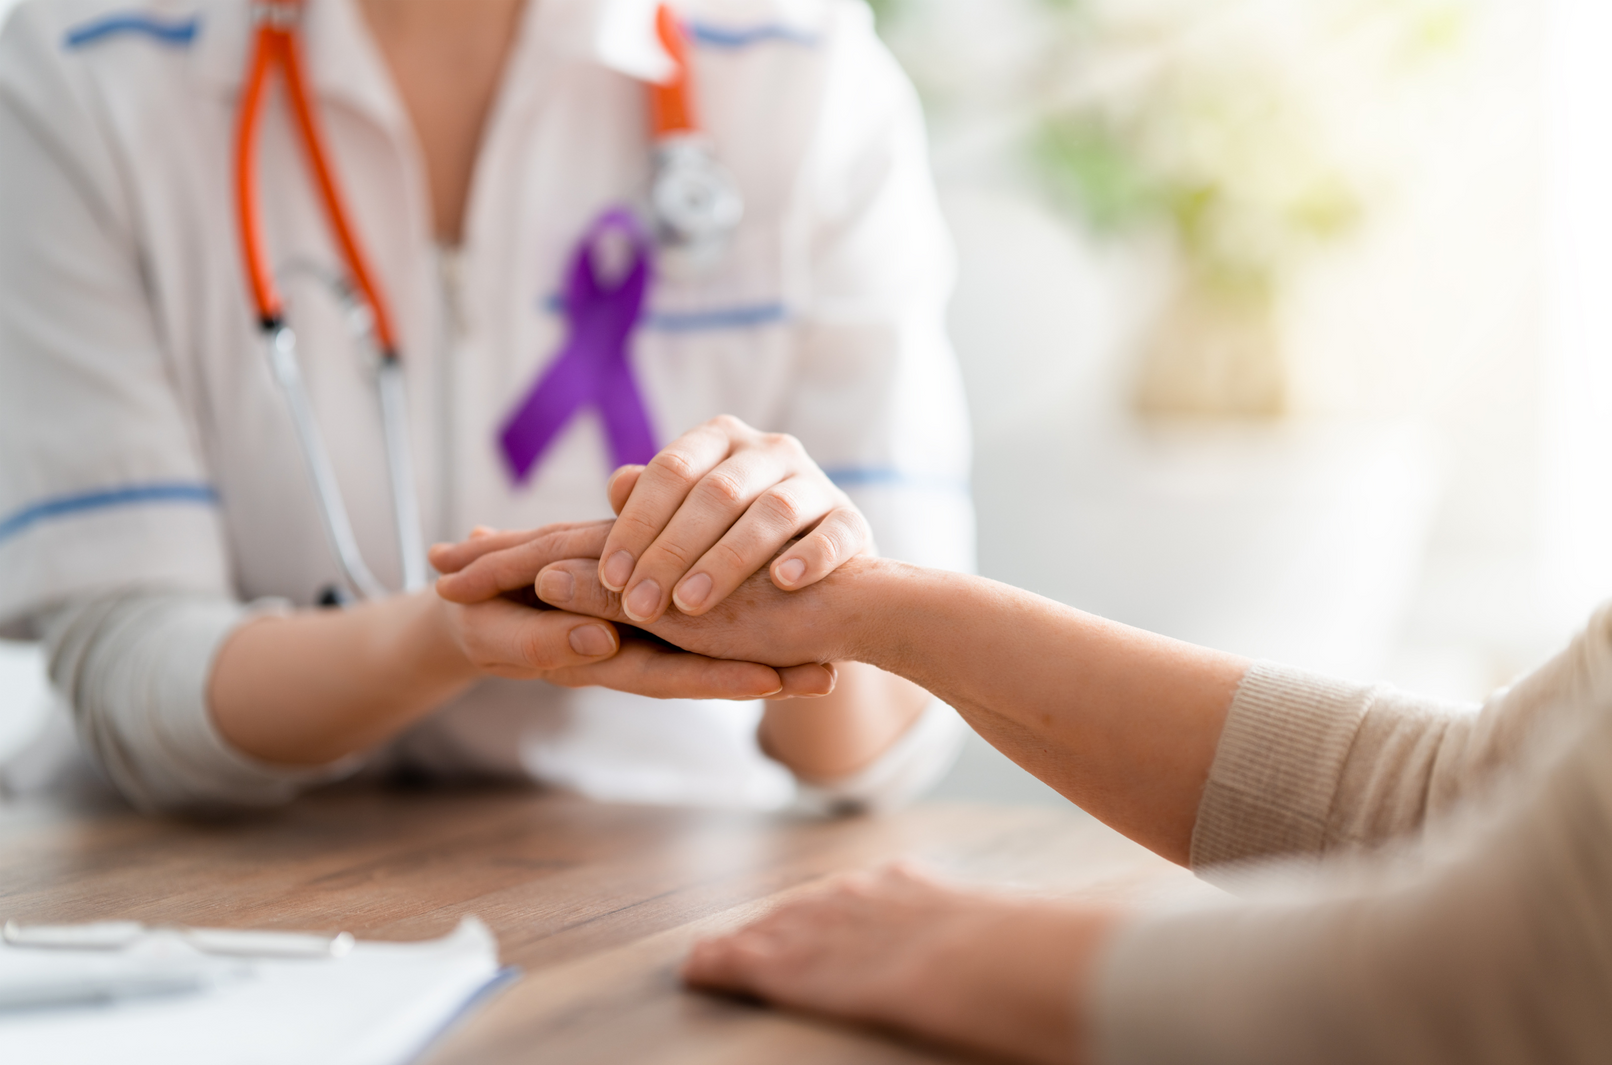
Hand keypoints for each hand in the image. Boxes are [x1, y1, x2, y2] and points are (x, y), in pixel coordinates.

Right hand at [429, 524, 836, 699]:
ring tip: (831, 655)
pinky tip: (789, 606)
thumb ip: (545, 640)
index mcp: (607, 656)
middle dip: (768, 673)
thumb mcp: (502, 635)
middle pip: (709, 663)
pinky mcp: (644, 596)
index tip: (773, 685)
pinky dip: (742, 615)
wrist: (473, 608)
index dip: (720, 678)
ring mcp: (644, 622)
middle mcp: (636, 644)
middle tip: (830, 677)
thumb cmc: (482, 627)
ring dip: (768, 650)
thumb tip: (600, 640)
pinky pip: (699, 610)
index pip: (672, 674)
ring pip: (713, 640)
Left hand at [597, 415, 872, 623]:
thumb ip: (651, 507)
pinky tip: (783, 583)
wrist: (818, 580)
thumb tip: (617, 484)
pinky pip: (834, 533)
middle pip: (717, 493)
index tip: (611, 578)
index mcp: (719, 440)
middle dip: (672, 552)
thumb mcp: (685, 523)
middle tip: (642, 605)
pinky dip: (810, 556)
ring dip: (728, 560)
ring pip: (773, 512)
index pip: (671, 470)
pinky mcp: (852, 520)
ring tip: (691, 606)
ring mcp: (816, 482)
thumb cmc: (730, 545)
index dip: (637, 524)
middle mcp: (769, 450)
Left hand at [682, 862, 1122, 1064]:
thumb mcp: (1020, 935)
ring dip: (743, 945)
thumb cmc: (1041, 956)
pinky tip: (697, 970)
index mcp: (917, 886)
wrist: (1018, 963)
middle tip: (737, 937)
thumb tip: (1036, 955)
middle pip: (807, 907)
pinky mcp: (814, 973)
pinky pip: (756, 966)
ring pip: (776, 933)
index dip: (824, 910)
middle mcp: (867, 897)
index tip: (804, 919)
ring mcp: (839, 932)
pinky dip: (723, 966)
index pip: (857, 894)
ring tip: (710, 956)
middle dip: (773, 924)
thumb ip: (1002, 938)